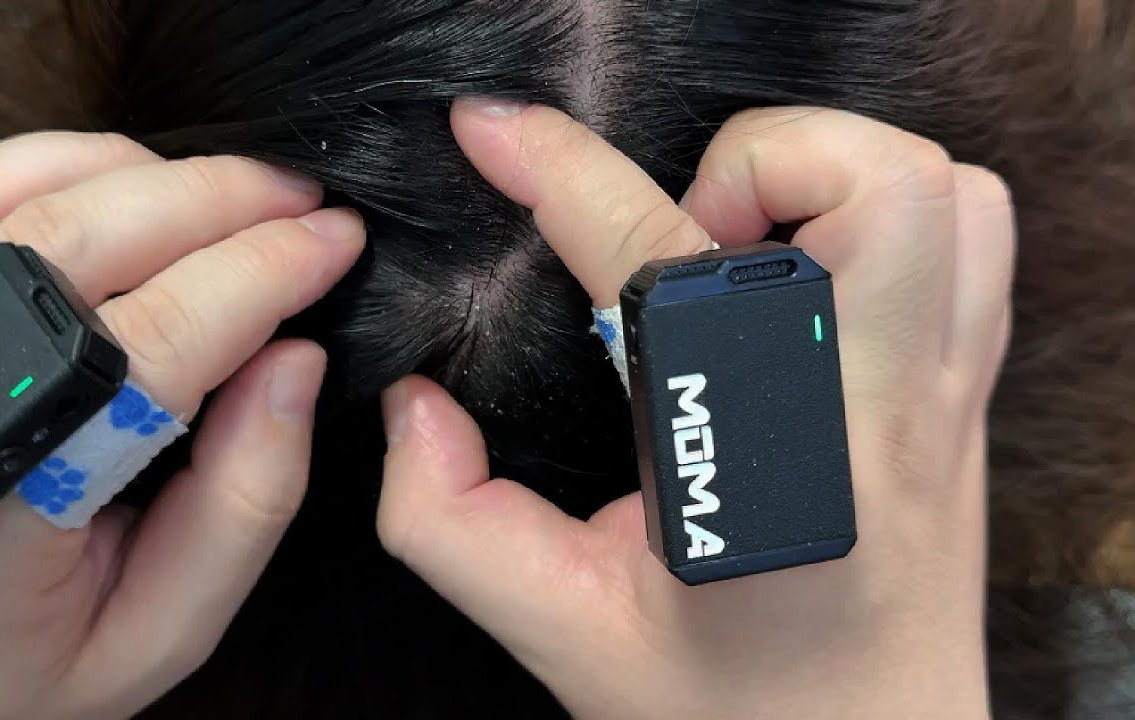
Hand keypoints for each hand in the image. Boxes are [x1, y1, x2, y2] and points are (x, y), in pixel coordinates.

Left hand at [0, 133, 364, 718]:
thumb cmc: (21, 668)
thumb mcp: (161, 630)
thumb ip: (243, 504)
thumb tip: (299, 359)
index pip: (148, 347)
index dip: (259, 274)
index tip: (337, 241)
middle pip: (75, 243)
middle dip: (218, 200)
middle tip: (307, 203)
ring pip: (8, 196)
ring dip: (146, 172)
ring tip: (240, 196)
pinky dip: (56, 160)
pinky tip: (138, 184)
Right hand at [375, 102, 1012, 718]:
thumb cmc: (730, 710)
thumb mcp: (561, 629)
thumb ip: (450, 520)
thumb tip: (411, 405)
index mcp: (769, 466)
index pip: (662, 264)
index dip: (560, 172)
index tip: (490, 133)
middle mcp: (882, 411)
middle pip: (874, 184)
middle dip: (748, 167)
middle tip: (677, 240)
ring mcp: (946, 396)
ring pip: (945, 192)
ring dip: (829, 179)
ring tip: (743, 253)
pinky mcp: (968, 395)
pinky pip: (974, 237)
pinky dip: (893, 214)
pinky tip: (806, 282)